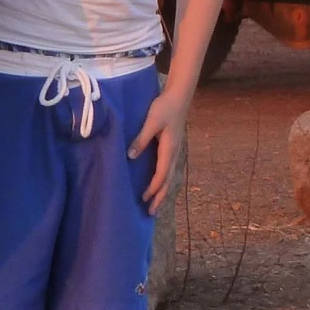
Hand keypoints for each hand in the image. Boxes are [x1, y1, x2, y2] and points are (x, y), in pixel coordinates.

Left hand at [129, 86, 190, 213]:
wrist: (179, 97)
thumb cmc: (165, 108)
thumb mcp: (152, 121)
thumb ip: (141, 138)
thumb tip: (131, 156)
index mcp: (169, 149)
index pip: (162, 173)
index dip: (153, 187)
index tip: (144, 198)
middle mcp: (174, 153)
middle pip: (168, 181)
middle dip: (160, 197)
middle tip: (151, 212)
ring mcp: (174, 152)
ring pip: (169, 177)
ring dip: (162, 192)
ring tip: (154, 205)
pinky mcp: (171, 149)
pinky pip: (168, 171)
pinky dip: (163, 182)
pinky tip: (157, 186)